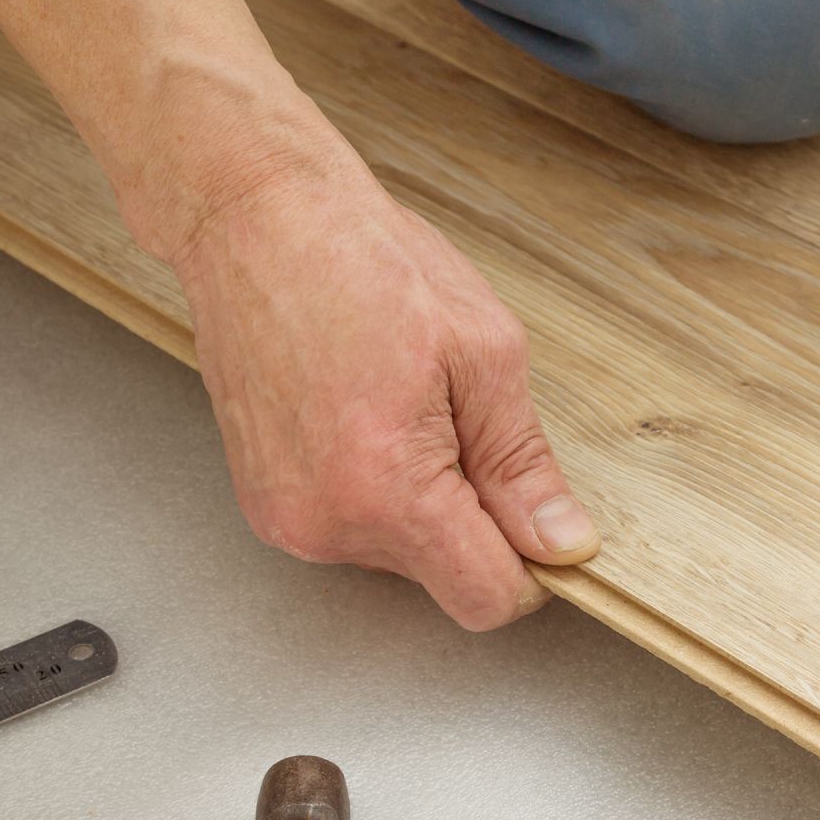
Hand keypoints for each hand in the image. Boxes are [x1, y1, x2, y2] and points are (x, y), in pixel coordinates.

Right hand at [170, 165, 599, 629]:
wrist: (258, 220)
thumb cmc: (363, 263)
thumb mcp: (485, 355)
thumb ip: (523, 466)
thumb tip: (562, 542)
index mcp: (386, 489)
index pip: (486, 598)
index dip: (531, 564)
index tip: (542, 517)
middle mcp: (325, 523)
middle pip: (446, 578)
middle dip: (477, 518)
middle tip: (459, 418)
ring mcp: (287, 521)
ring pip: (404, 557)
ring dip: (428, 501)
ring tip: (405, 405)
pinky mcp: (267, 508)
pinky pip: (357, 530)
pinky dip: (383, 490)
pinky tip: (369, 416)